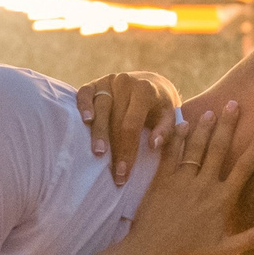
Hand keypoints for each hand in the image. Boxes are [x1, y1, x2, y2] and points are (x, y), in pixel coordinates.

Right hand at [74, 70, 183, 184]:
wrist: (151, 85)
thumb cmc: (161, 108)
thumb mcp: (170, 117)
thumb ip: (166, 130)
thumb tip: (153, 145)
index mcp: (145, 90)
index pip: (133, 124)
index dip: (128, 150)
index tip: (124, 173)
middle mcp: (126, 82)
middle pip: (116, 119)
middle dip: (114, 148)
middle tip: (112, 173)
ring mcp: (109, 81)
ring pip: (100, 107)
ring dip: (98, 131)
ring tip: (98, 152)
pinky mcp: (95, 83)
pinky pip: (85, 93)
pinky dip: (83, 106)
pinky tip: (85, 122)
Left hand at [116, 99, 253, 254]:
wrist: (151, 254)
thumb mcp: (223, 251)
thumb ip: (250, 238)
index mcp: (222, 200)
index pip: (244, 167)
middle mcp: (204, 185)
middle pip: (219, 148)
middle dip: (228, 125)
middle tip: (234, 104)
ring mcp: (182, 181)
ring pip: (196, 147)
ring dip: (204, 127)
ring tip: (212, 112)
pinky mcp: (162, 181)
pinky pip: (171, 154)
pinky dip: (176, 138)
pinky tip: (181, 124)